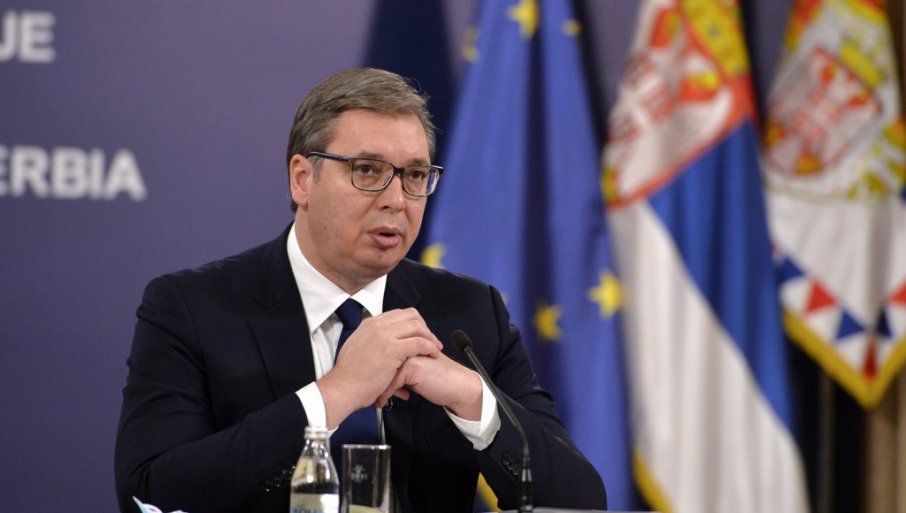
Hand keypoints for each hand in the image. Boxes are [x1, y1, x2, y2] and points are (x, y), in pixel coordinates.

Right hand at [317, 308, 441, 426]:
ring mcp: (384, 336)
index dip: (413, 323)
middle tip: (431, 340)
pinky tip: (433, 355)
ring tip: (436, 348)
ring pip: (417, 327)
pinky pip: (419, 343)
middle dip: (424, 327)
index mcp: (369, 324)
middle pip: (411, 315)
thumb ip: (370, 341)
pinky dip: (430, 347)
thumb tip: (380, 343)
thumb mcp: (357, 348)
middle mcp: (377, 325)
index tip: (420, 335)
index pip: (398, 314)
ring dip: (430, 337)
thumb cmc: (350, 376)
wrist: (343, 388)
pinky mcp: (392, 349)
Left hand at [378, 349, 483, 420]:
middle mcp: (405, 343)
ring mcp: (408, 353)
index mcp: (405, 341)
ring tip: (377, 400)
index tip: (369, 387)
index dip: (373, 371)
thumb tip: (378, 378)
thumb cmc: (436, 380)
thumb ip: (397, 367)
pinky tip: (384, 402)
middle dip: (373, 380)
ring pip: (382, 370)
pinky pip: (391, 381)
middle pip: (378, 360)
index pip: (379, 352)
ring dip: (377, 388)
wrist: (456, 386)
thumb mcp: (411, 371)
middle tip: (370, 395)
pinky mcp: (412, 365)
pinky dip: (385, 394)